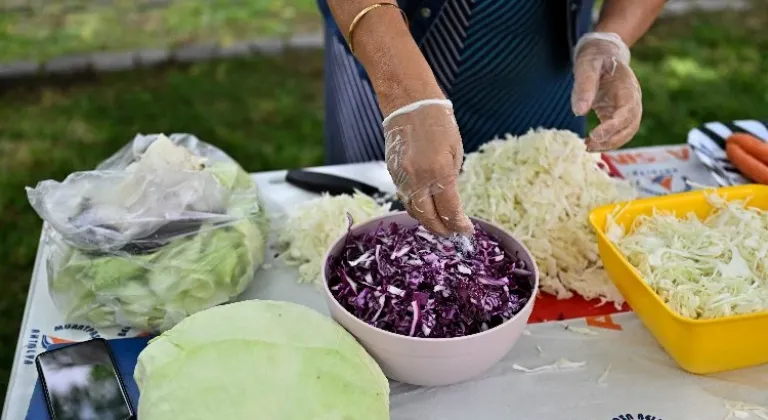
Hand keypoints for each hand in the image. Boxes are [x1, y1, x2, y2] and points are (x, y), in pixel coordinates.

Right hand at [383, 99, 473, 235]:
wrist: (410, 105)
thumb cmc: (439, 123)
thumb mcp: (455, 152)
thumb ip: (451, 180)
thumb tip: (450, 201)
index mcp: (439, 172)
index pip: (450, 210)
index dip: (459, 225)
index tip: (467, 231)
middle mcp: (418, 179)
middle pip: (428, 217)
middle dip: (442, 229)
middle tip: (453, 234)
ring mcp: (402, 178)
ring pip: (413, 210)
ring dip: (427, 221)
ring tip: (440, 225)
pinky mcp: (392, 174)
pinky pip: (404, 198)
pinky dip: (416, 208)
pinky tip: (426, 210)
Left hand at [571, 33, 642, 150]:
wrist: (602, 53)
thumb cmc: (595, 57)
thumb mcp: (586, 66)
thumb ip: (584, 86)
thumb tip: (579, 112)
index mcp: (628, 87)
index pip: (627, 111)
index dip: (613, 126)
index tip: (595, 135)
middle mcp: (632, 100)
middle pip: (630, 126)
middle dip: (611, 139)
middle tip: (588, 146)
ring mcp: (627, 108)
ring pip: (626, 133)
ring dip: (609, 144)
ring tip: (587, 147)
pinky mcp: (618, 114)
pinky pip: (617, 132)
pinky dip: (606, 141)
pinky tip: (590, 143)